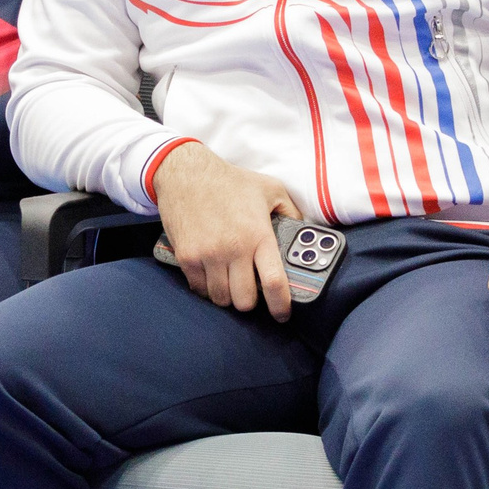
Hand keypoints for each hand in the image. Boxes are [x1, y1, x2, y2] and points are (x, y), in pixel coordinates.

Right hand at [152, 141, 303, 319]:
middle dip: (249, 301)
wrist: (185, 172)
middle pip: (245, 300)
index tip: (282, 315)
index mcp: (258, 235)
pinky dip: (206, 287)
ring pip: (221, 298)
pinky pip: (199, 288)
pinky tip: (210, 276)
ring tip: (229, 284)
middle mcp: (234, 249)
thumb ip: (291, 211)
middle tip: (249, 293)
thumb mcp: (269, 188)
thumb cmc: (229, 180)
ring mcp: (208, 255)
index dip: (281, 306)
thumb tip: (303, 231)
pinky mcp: (187, 256)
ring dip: (227, 296)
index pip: (274, 283)